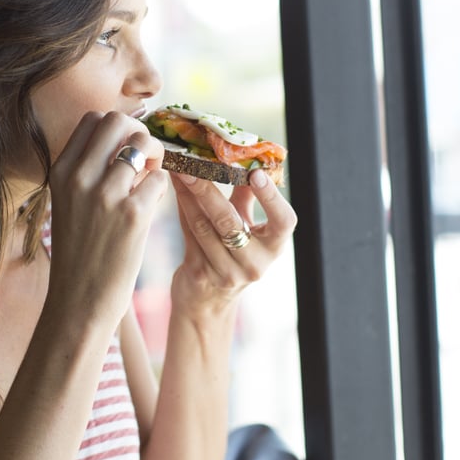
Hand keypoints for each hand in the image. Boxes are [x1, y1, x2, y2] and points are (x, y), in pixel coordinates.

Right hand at [46, 112, 167, 328]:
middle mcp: (80, 177)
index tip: (125, 151)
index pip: (94, 119)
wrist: (78, 302)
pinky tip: (148, 210)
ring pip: (143, 144)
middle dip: (139, 134)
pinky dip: (159, 190)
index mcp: (61, 172)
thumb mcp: (69, 204)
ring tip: (148, 185)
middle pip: (119, 120)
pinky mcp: (133, 216)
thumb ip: (88, 171)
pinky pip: (159, 179)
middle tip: (144, 161)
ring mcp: (106, 195)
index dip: (118, 129)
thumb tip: (126, 140)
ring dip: (154, 159)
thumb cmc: (79, 254)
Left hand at [169, 169, 296, 312]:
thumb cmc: (233, 254)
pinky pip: (189, 233)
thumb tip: (244, 158)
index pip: (284, 222)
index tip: (256, 173)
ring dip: (188, 195)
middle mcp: (253, 263)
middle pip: (230, 221)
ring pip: (204, 225)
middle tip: (193, 163)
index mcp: (273, 248)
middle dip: (209, 189)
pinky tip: (175, 189)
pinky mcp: (200, 274)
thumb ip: (248, 197)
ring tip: (178, 170)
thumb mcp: (249, 228)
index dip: (271, 198)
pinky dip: (181, 208)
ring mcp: (226, 272)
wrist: (209, 300)